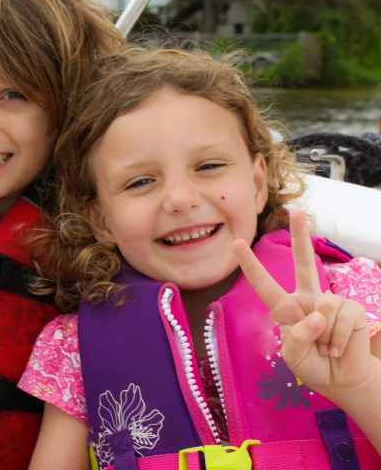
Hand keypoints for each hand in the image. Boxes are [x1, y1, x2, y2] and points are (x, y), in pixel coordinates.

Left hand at [232, 208, 372, 399]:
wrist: (340, 379)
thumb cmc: (311, 366)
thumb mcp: (292, 356)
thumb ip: (297, 336)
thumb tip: (317, 315)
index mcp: (285, 308)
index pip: (264, 284)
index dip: (251, 265)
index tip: (237, 243)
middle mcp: (307, 299)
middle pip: (303, 262)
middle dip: (301, 235)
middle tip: (297, 211)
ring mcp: (330, 302)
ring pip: (324, 307)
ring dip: (325, 337)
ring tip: (326, 348)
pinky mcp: (352, 310)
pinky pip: (342, 317)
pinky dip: (340, 338)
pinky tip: (339, 347)